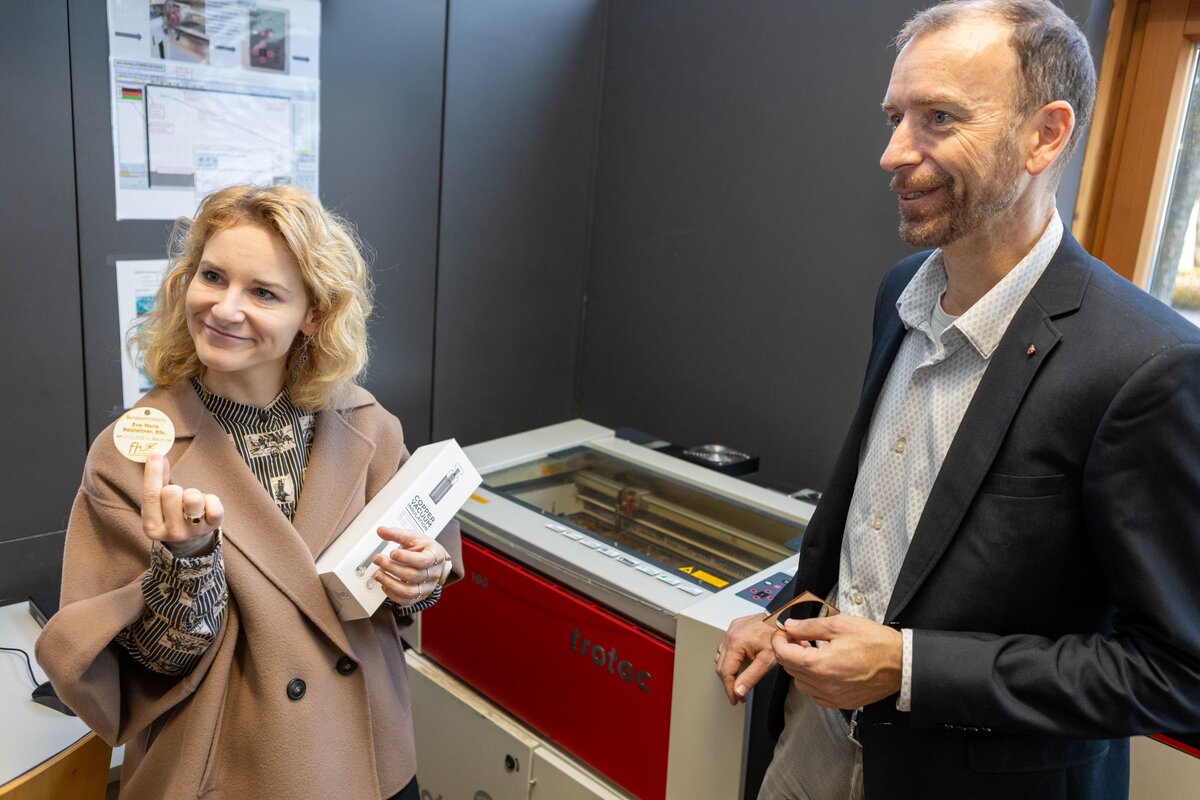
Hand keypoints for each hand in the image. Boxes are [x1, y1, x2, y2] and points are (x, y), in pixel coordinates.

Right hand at [142, 454, 223, 542]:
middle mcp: (171, 533)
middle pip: (171, 492)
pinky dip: (211, 499)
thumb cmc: (170, 516)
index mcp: (151, 527)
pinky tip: (205, 505)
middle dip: (176, 488)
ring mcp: (193, 532)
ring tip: (191, 502)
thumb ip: (157, 481)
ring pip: (193, 497)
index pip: (151, 495)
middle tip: (179, 498)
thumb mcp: (158, 504)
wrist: (189, 542)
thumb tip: (157, 455)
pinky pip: (214, 504)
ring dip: (193, 493)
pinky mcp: (212, 527)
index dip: (153, 472)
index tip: (155, 454)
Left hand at [371, 527, 448, 605]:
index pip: (423, 560)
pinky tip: (384, 585)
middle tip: (378, 559)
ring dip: (390, 583)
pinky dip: (392, 594)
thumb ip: (397, 534)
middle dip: (392, 567)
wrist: (432, 561)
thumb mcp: (413, 537)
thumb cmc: (424, 548)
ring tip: (377, 574)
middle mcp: (433, 573)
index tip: (392, 553)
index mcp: (436, 555)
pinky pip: (406, 601)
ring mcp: (427, 587)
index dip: (406, 558)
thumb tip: (381, 531)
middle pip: (413, 575)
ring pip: (409, 591)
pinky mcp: (419, 596)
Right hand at [715, 613, 777, 704]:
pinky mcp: (736, 626)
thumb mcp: (767, 661)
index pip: (725, 672)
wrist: (785, 618)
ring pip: (721, 655)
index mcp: (736, 642)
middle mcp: (730, 634)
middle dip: (729, 682)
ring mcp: (732, 629)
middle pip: (721, 665)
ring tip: (738, 681)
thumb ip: (751, 677)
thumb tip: (738, 691)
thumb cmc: (780, 635)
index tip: (734, 700)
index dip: (729, 689)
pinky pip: (726, 646)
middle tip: (738, 694)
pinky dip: (730, 658)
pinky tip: (739, 664)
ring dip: (728, 670)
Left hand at [771, 615, 902, 709]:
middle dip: (788, 651)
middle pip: (790, 669)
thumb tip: (789, 627)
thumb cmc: (875, 643)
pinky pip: (816, 695)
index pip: (783, 654)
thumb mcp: (840, 625)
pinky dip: (812, 682)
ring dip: (800, 667)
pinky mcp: (842, 702)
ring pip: (801, 684)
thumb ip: (810, 627)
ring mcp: (833, 697)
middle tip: (798, 637)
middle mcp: (823, 685)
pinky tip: (822, 669)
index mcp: (820, 665)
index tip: (783, 631)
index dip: (778, 640)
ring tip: (811, 652)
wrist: (901, 663)